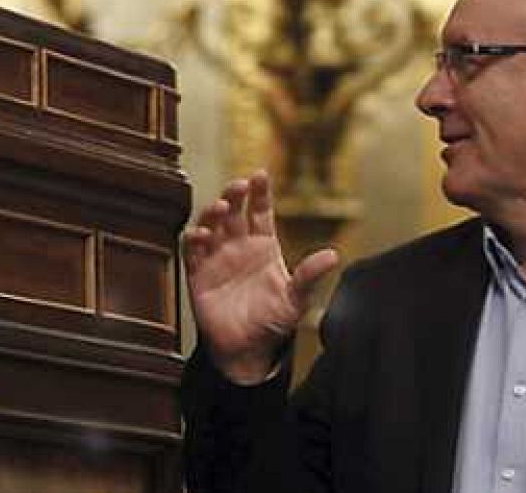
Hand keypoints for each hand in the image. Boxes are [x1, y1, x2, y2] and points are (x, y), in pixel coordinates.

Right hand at [182, 170, 339, 384]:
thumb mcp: (296, 299)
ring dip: (213, 213)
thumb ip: (310, 276)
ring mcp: (217, 258)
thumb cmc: (273, 322)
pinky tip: (200, 235)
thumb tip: (333, 255)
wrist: (247, 351)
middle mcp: (238, 246)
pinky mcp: (198, 275)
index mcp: (263, 246)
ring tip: (221, 207)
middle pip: (234, 211)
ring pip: (211, 225)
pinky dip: (194, 240)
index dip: (260, 193)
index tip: (260, 175)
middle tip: (239, 185)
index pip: (260, 211)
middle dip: (235, 195)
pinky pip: (192, 252)